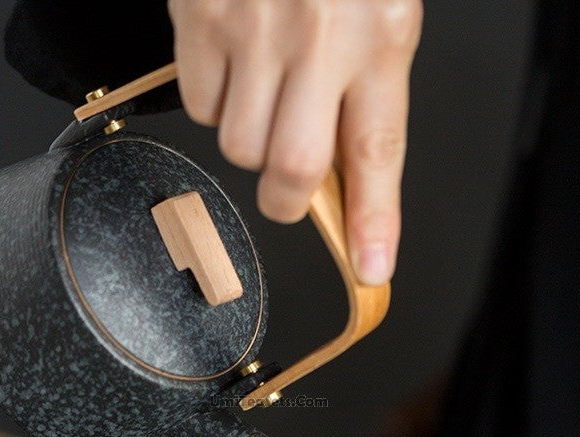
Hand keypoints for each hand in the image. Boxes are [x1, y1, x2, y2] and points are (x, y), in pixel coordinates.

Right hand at [167, 0, 421, 284]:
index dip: (375, 220)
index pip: (378, 148)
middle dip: (289, 199)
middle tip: (291, 186)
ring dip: (250, 140)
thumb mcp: (377, 12)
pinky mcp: (201, 20)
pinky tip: (235, 61)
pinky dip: (216, 102)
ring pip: (239, 146)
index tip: (373, 269)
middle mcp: (317, 37)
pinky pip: (201, 106)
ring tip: (265, 92)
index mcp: (378, 33)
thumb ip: (367, 92)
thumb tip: (346, 179)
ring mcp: (254, 29)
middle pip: (293, 170)